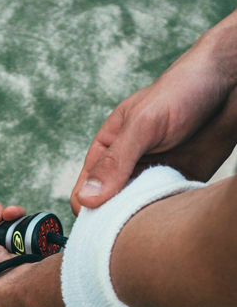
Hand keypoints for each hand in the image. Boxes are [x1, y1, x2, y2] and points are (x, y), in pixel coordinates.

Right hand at [72, 14, 236, 214]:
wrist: (231, 83)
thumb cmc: (182, 91)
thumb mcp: (142, 125)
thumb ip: (115, 162)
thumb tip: (87, 198)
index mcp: (108, 151)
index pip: (84, 191)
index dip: (88, 210)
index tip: (102, 222)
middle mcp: (127, 168)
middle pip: (108, 208)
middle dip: (115, 220)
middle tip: (131, 223)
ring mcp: (153, 177)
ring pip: (136, 213)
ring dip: (141, 219)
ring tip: (154, 215)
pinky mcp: (178, 184)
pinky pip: (165, 209)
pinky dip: (166, 216)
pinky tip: (172, 210)